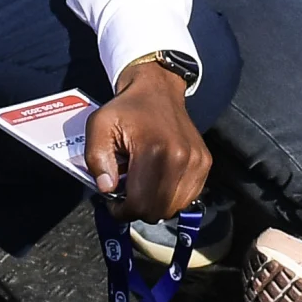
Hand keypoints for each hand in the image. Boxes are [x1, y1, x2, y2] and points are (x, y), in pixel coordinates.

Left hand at [85, 61, 211, 220]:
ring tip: (142, 184)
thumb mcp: (99, 126)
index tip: (113, 201)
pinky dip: (171, 197)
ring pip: (173, 207)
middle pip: (157, 211)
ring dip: (155, 204)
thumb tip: (108, 189)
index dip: (122, 211)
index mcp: (155, 150)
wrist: (158, 90)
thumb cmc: (126, 109)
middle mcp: (182, 158)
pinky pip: (187, 197)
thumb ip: (96, 159)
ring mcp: (197, 162)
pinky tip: (158, 180)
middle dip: (137, 208)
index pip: (139, 204)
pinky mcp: (205, 163)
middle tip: (126, 192)